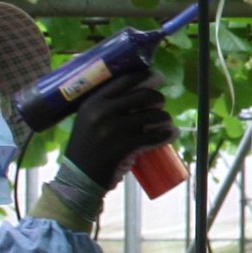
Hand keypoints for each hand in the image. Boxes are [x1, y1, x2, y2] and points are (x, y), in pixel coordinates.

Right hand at [61, 71, 175, 190]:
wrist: (79, 176)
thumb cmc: (87, 146)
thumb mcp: (89, 119)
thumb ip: (107, 105)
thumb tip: (140, 89)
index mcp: (93, 101)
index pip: (124, 80)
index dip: (145, 76)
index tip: (156, 76)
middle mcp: (102, 112)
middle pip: (143, 95)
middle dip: (158, 97)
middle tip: (161, 102)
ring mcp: (113, 129)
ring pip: (152, 116)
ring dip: (164, 117)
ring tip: (166, 121)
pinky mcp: (123, 147)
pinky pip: (153, 137)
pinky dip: (166, 135)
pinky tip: (172, 134)